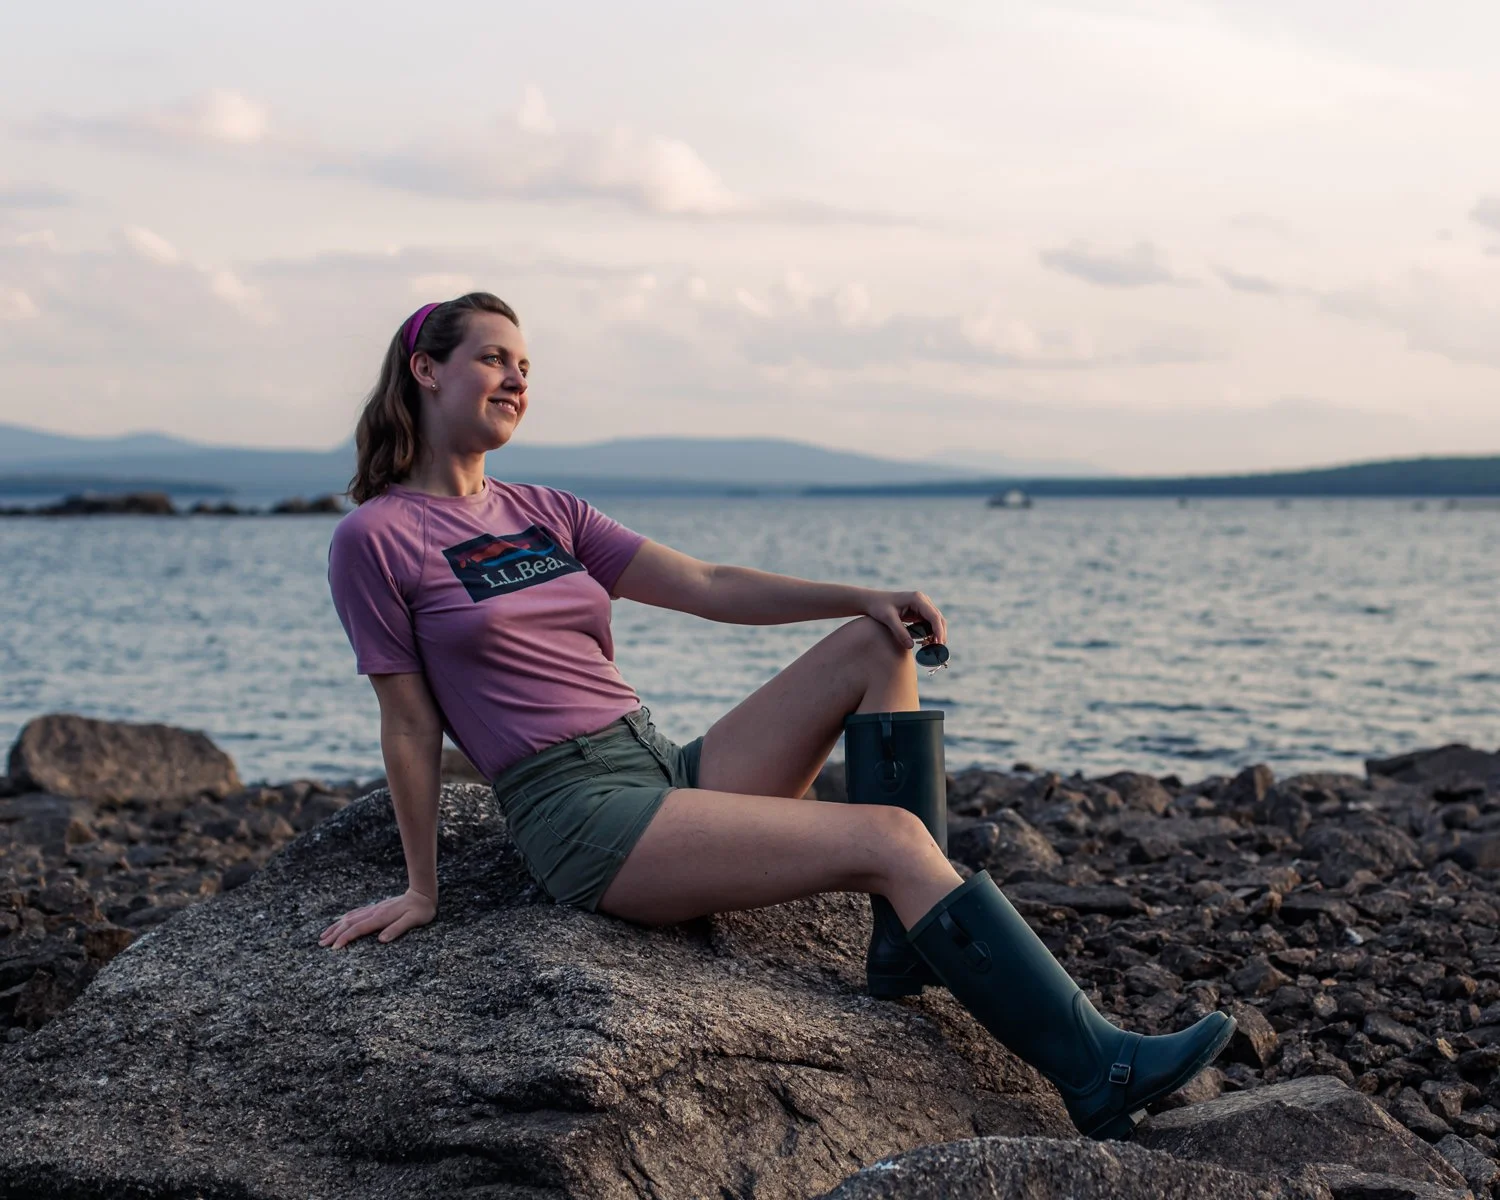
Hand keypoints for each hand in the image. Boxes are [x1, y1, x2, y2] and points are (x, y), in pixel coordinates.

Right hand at [319, 887, 435, 949]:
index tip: (334, 948)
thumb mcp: (413, 920)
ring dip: (336, 926)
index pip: (358, 928)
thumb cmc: (421, 910)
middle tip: (321, 944)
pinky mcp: (376, 908)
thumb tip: (381, 940)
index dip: (345, 938)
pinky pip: (356, 913)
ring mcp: (374, 909)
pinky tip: (340, 921)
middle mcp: (374, 912)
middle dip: (334, 934)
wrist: (423, 894)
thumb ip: (397, 929)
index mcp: (381, 917)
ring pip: (350, 917)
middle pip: (349, 923)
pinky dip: (345, 918)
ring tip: (323, 935)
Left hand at [863, 590, 946, 649]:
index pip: (934, 616)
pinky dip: (929, 634)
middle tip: (938, 650)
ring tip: (930, 648)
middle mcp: (923, 600)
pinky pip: (928, 624)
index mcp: (917, 599)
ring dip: (935, 635)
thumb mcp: (887, 619)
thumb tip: (911, 646)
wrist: (872, 601)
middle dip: (940, 634)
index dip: (938, 631)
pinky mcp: (919, 612)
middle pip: (938, 619)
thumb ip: (899, 631)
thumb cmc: (878, 607)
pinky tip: (923, 643)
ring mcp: (922, 606)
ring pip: (935, 622)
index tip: (939, 644)